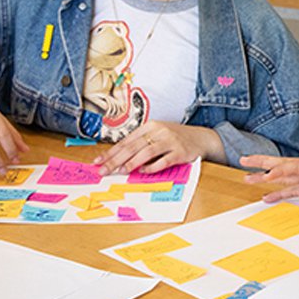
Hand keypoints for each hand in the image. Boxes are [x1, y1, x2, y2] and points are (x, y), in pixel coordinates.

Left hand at [94, 121, 223, 174]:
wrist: (201, 138)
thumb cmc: (175, 138)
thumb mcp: (157, 135)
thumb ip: (140, 144)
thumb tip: (118, 159)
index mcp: (150, 126)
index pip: (126, 140)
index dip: (111, 151)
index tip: (98, 161)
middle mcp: (159, 131)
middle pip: (133, 146)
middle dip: (115, 159)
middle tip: (103, 170)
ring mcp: (170, 141)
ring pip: (146, 152)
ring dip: (132, 162)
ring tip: (120, 171)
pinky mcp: (180, 152)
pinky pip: (163, 160)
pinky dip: (152, 167)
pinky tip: (143, 172)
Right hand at [240, 154, 298, 221]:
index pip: (295, 166)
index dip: (279, 171)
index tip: (264, 175)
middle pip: (284, 165)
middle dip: (263, 163)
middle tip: (244, 160)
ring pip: (284, 177)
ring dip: (266, 178)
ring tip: (247, 178)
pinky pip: (292, 189)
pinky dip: (279, 192)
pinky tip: (267, 196)